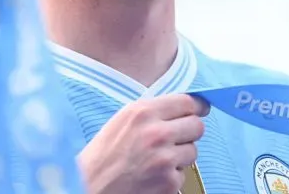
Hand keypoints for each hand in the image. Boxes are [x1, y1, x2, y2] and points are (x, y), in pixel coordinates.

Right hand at [77, 94, 209, 193]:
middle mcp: (156, 133)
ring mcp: (164, 159)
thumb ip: (152, 112)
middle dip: (189, 132)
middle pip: (197, 126)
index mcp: (142, 112)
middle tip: (175, 139)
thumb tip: (185, 107)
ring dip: (180, 157)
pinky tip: (152, 178)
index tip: (200, 110)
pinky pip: (183, 175)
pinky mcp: (168, 183)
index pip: (187, 102)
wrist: (88, 187)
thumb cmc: (102, 156)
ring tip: (156, 161)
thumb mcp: (122, 121)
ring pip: (192, 152)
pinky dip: (171, 178)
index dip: (196, 107)